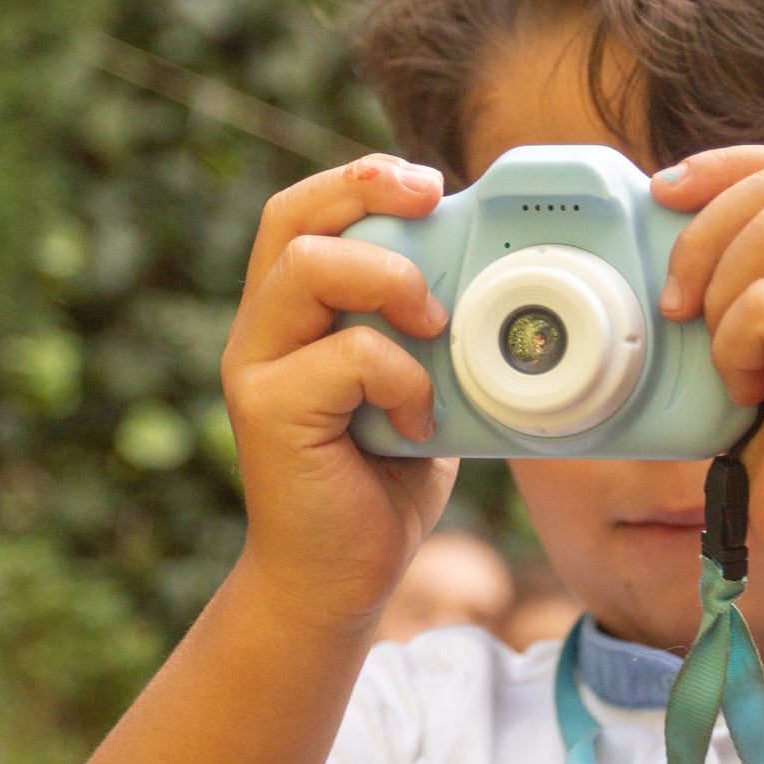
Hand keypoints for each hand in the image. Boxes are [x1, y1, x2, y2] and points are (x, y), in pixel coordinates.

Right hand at [221, 155, 459, 634]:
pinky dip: (401, 376)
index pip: (303, 214)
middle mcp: (261, 333)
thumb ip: (432, 340)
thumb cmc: (380, 487)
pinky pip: (344, 357)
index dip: (359, 179)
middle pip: (290, 219)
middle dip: (365, 190)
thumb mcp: (418, 393)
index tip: (430, 184)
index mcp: (291, 318)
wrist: (337, 584)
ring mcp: (257, 370)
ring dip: (389, 280)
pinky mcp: (270, 414)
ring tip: (436, 324)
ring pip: (307, 269)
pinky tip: (422, 422)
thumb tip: (505, 287)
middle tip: (433, 203)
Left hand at [652, 146, 763, 586]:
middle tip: (677, 311)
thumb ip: (734, 292)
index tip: (661, 196)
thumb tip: (655, 239)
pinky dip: (735, 349)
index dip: (717, 167)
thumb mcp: (754, 355)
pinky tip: (748, 395)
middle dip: (698, 239)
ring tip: (730, 366)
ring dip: (720, 300)